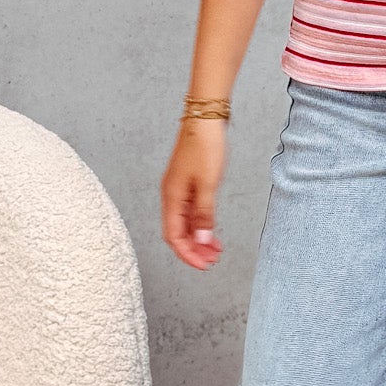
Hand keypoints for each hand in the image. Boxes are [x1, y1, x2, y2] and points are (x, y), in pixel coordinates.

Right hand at [161, 118, 226, 268]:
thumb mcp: (208, 184)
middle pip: (178, 232)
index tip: (203, 266)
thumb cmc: (204, 146)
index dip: (188, 254)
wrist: (204, 119)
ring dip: (198, 238)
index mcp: (171, 197)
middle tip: (212, 261)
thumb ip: (204, 214)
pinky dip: (200, 224)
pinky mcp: (187, 183)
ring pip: (185, 223)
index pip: (174, 236)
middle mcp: (171, 196)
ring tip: (215, 250)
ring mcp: (178, 189)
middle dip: (194, 250)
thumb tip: (200, 241)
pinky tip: (211, 230)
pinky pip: (190, 211)